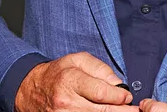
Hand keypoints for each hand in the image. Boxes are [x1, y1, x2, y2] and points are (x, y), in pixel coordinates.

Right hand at [15, 51, 133, 111]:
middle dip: (121, 111)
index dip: (118, 96)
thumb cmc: (58, 73)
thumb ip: (100, 68)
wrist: (32, 90)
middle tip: (134, 110)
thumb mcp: (77, 60)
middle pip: (101, 110)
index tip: (127, 97)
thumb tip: (117, 84)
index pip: (100, 92)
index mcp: (70, 81)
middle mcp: (66, 102)